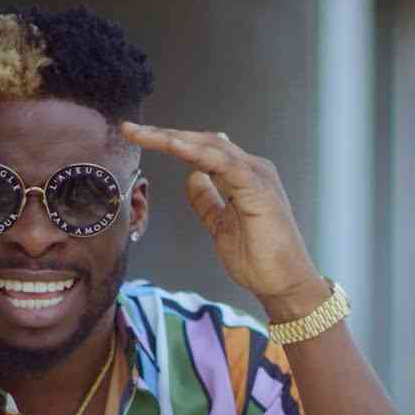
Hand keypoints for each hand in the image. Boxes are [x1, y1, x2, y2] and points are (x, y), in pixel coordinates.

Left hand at [121, 122, 322, 311]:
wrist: (285, 284)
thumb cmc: (259, 259)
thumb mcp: (219, 225)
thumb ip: (207, 200)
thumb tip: (192, 177)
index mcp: (242, 176)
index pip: (202, 150)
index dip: (171, 141)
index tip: (138, 137)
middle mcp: (251, 169)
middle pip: (203, 141)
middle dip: (165, 133)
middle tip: (130, 129)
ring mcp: (256, 176)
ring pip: (210, 146)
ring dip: (175, 138)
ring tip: (144, 134)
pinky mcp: (258, 188)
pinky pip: (224, 164)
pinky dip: (198, 153)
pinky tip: (175, 147)